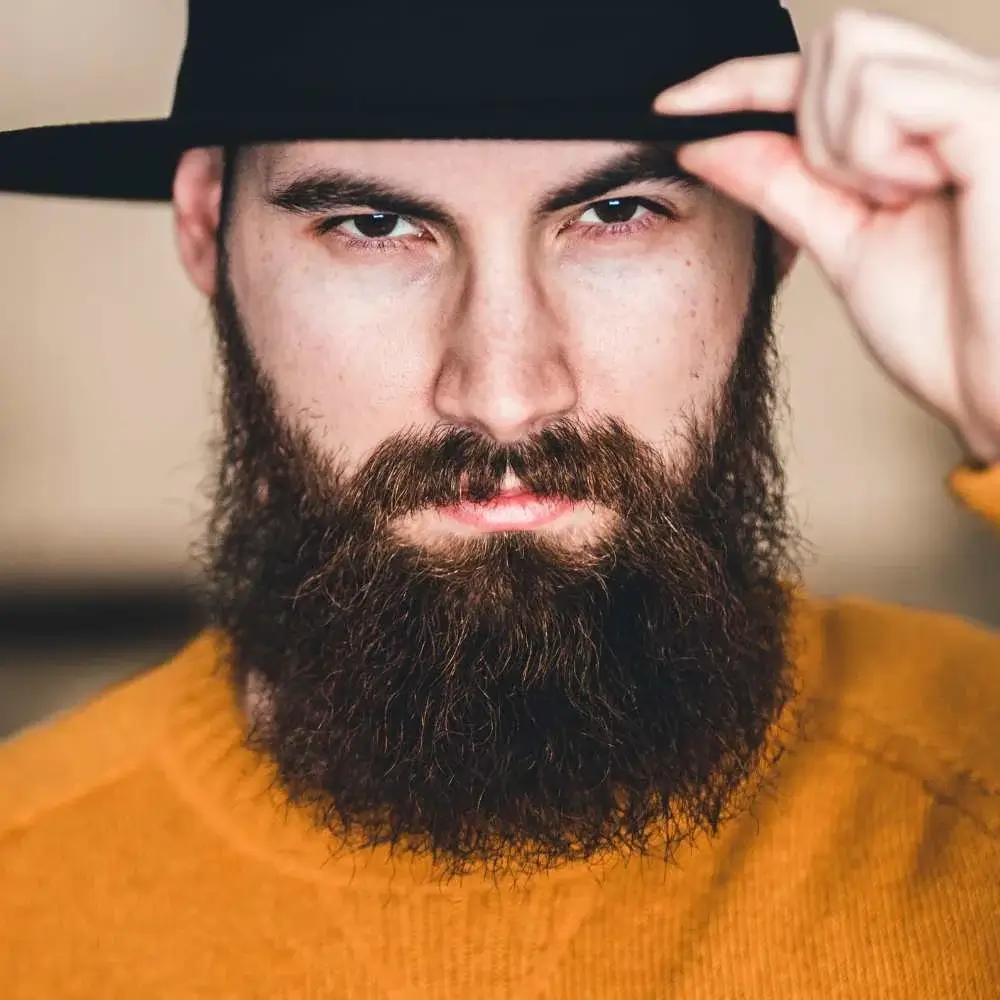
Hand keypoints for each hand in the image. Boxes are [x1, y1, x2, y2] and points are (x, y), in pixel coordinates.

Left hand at [653, 8, 999, 463]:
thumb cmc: (953, 329)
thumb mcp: (845, 243)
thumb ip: (784, 184)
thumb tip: (706, 142)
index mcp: (931, 128)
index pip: (822, 68)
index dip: (742, 79)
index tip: (671, 105)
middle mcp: (962, 96)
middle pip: (836, 41)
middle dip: (810, 125)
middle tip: (858, 199)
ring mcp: (985, 100)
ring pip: (851, 51)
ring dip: (841, 144)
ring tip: (897, 202)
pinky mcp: (997, 118)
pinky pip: (886, 91)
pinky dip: (870, 151)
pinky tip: (914, 193)